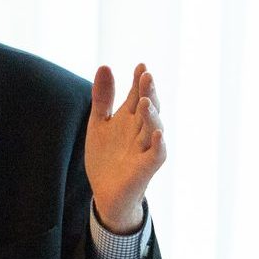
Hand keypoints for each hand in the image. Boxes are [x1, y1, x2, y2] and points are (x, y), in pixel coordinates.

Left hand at [85, 63, 165, 233]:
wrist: (105, 193)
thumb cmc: (106, 157)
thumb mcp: (99, 123)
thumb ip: (103, 97)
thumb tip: (105, 65)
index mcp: (130, 118)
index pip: (137, 95)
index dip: (138, 81)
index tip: (140, 65)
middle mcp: (141, 131)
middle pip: (148, 108)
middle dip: (148, 92)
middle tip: (146, 75)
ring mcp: (145, 149)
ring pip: (154, 128)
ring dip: (151, 115)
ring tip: (146, 101)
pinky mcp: (146, 168)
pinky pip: (157, 155)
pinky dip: (159, 144)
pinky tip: (158, 134)